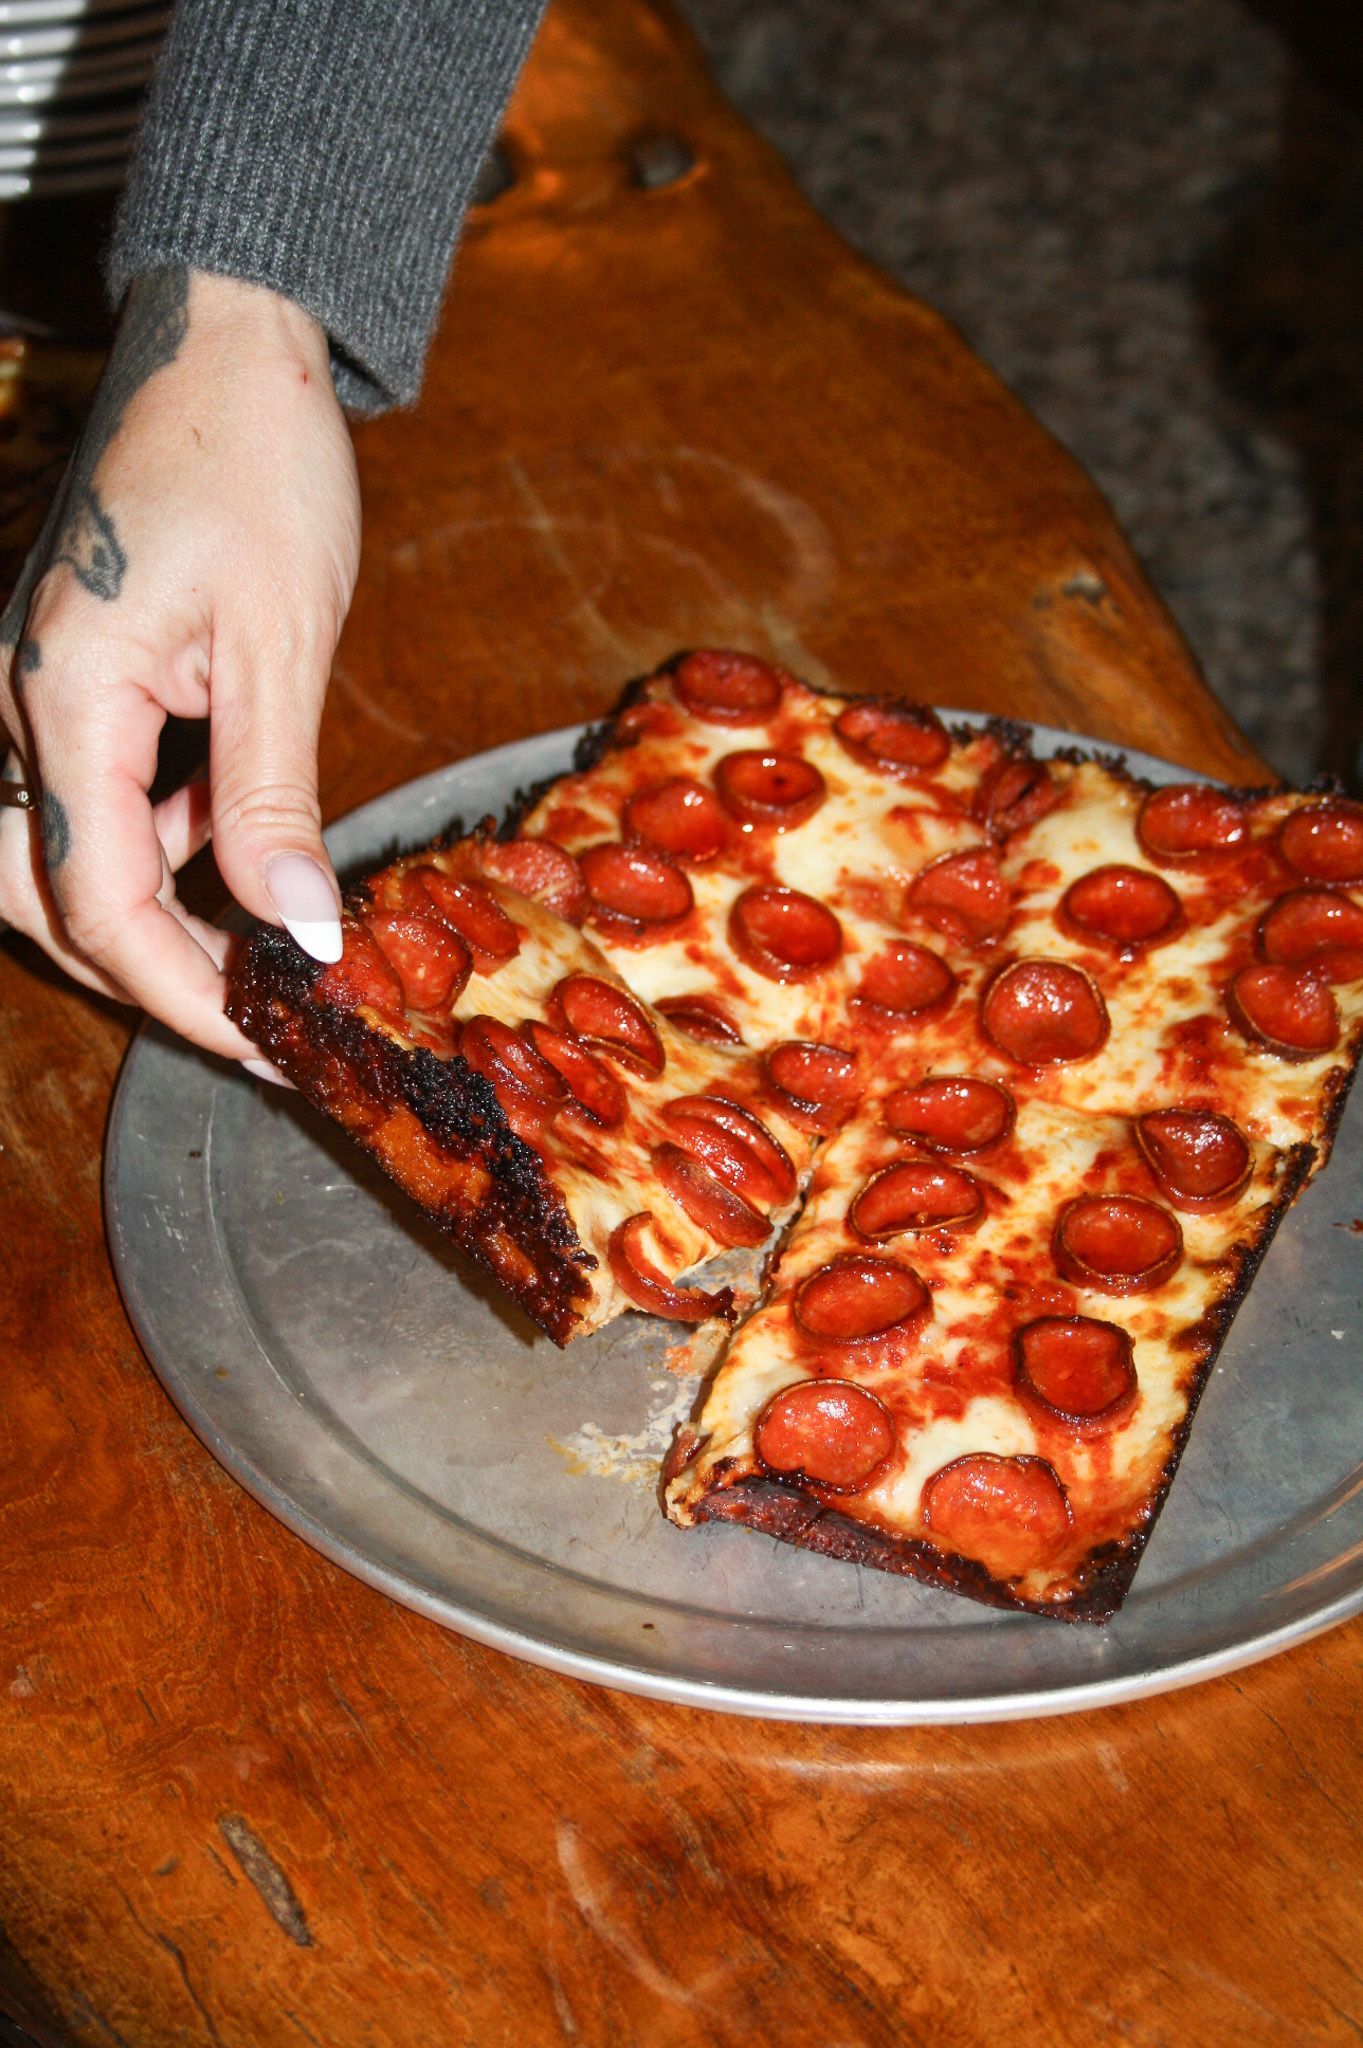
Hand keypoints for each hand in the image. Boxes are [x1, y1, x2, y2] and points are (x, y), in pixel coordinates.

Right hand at [0, 267, 360, 1065]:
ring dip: (144, 918)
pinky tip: (232, 851)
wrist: (230, 343)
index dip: (178, 990)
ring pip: (51, 858)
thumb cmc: (259, 463)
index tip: (262, 1042)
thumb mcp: (281, 645)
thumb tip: (298, 926)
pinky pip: (82, 798)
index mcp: (61, 696)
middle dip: (146, 972)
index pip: (97, 899)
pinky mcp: (66, 675)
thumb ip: (273, 798)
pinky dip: (152, 849)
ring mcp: (31, 688)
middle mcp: (17, 700)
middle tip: (253, 1019)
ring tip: (251, 956)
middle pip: (46, 897)